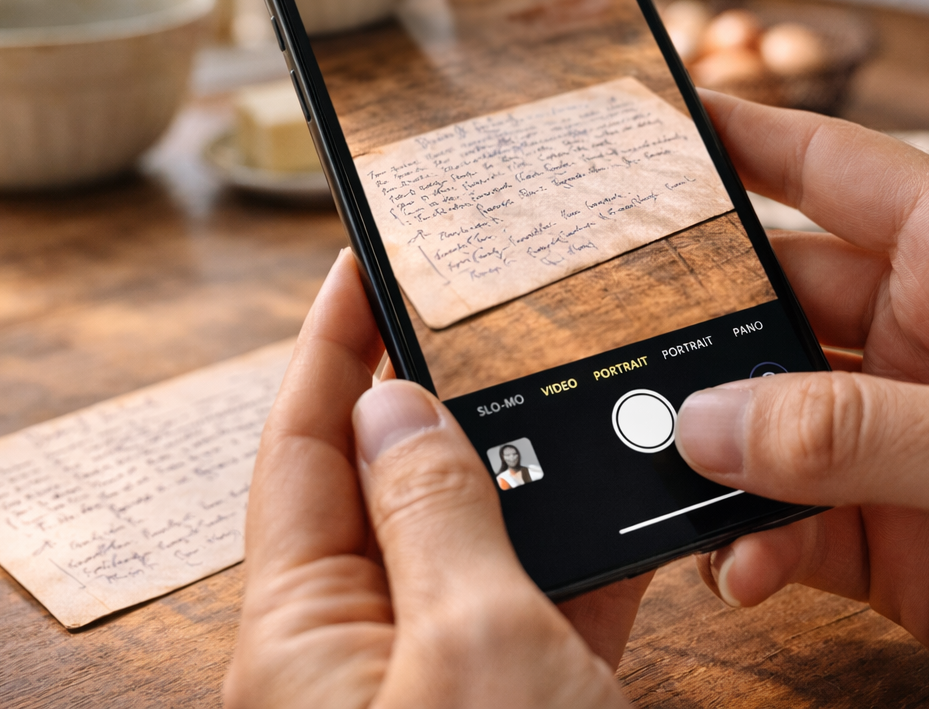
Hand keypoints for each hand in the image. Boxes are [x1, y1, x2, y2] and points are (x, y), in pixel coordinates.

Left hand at [225, 250, 649, 708]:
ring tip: (562, 395)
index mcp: (305, 632)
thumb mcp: (477, 644)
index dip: (329, 348)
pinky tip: (626, 509)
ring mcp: (436, 681)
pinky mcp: (510, 702)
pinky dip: (580, 555)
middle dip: (431, 399)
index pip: (302, 451)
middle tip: (473, 311)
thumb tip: (395, 406)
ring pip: (470, 545)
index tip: (359, 263)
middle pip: (383, 489)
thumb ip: (435, 516)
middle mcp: (357, 649)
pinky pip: (536, 606)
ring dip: (520, 475)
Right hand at [677, 91, 928, 707]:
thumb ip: (862, 433)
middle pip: (776, 302)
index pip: (834, 170)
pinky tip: (738, 566)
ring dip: (715, 453)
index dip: (738, 137)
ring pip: (770, 424)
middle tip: (595, 341)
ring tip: (663, 478)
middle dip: (690, 325)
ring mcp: (915, 443)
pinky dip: (754, 544)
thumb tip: (709, 424)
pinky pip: (795, 525)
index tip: (642, 121)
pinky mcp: (908, 540)